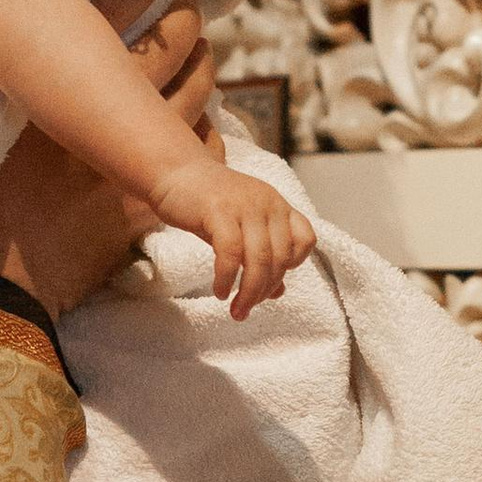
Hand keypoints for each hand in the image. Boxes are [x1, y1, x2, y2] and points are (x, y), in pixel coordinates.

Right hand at [0, 0, 216, 318]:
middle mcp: (108, 112)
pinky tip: (199, 132)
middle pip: (172, 46)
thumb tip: (37, 56)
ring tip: (201, 62)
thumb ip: (23, 91)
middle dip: (187, 23)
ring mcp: (140, 155)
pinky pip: (205, 153)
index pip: (118, 13)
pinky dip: (206, 138)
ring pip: (199, 96)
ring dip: (203, 76)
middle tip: (190, 8)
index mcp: (65, 85)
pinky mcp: (156, 196)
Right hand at [146, 148, 314, 318]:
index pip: (305, 239)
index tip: (272, 281)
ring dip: (248, 292)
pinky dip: (226, 277)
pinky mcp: (218, 210)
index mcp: (277, 205)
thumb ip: (260, 256)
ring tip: (236, 310)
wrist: (176, 172)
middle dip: (264, 290)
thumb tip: (277, 292)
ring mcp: (244, 205)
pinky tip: (220, 290)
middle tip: (246, 309)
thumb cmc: (208, 204)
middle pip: (280, 258)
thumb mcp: (241, 228)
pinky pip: (231, 252)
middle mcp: (267, 203)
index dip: (295, 265)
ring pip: (259, 259)